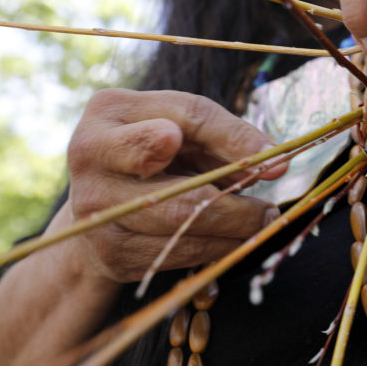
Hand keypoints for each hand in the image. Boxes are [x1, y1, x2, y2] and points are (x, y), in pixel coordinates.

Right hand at [65, 88, 284, 283]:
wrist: (101, 204)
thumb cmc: (154, 152)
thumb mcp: (181, 129)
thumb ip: (224, 137)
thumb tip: (275, 160)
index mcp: (110, 110)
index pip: (187, 116)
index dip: (236, 138)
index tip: (276, 158)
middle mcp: (90, 156)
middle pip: (180, 186)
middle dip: (235, 204)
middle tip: (271, 210)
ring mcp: (95, 209)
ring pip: (182, 225)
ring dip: (233, 230)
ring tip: (260, 222)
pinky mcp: (108, 251)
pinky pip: (175, 255)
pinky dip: (214, 249)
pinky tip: (233, 241)